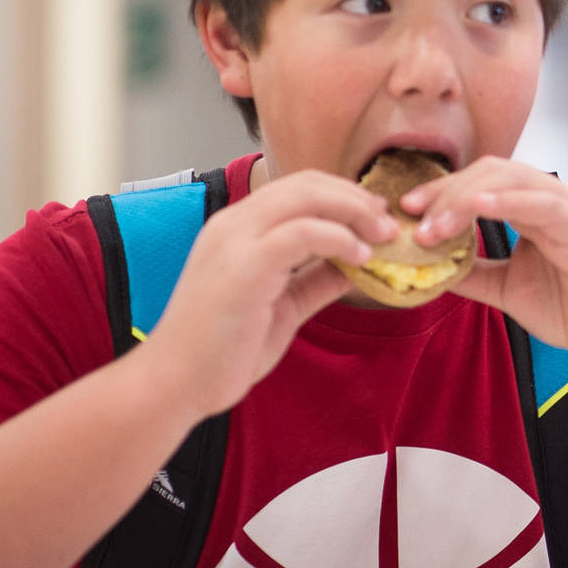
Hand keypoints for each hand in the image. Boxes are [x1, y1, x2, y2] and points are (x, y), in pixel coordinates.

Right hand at [146, 170, 397, 421]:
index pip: (298, 188)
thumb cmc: (225, 349)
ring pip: (306, 197)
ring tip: (385, 237)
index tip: (378, 218)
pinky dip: (339, 238)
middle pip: (307, 183)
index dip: (344, 196)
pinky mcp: (245, 265)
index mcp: (238, 229)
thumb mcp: (284, 305)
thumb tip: (361, 264)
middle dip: (357, 198)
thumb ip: (317, 280)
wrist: (176, 383)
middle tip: (390, 223)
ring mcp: (235, 240)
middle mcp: (234, 224)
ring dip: (355, 212)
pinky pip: (302, 232)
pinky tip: (360, 257)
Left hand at [402, 157, 567, 372]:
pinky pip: (540, 203)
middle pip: (489, 171)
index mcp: (535, 209)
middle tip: (407, 213)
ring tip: (430, 226)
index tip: (404, 212)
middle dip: (443, 189)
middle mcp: (552, 200)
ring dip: (463, 197)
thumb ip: (474, 273)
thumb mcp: (508, 290)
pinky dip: (505, 200)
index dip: (441, 191)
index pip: (482, 182)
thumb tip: (427, 268)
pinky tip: (475, 207)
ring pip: (509, 179)